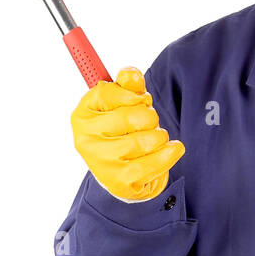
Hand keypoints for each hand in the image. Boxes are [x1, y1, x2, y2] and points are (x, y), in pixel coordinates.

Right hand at [71, 67, 184, 201]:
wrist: (125, 175)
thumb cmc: (122, 134)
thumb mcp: (124, 104)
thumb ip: (129, 86)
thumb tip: (131, 74)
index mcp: (82, 115)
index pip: (109, 92)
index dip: (133, 94)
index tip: (140, 99)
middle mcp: (86, 139)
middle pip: (131, 117)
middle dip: (150, 116)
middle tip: (150, 122)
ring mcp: (101, 163)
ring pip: (145, 139)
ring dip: (160, 136)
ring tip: (156, 138)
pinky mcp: (119, 181)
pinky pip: (154, 162)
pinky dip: (169, 153)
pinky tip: (172, 149)